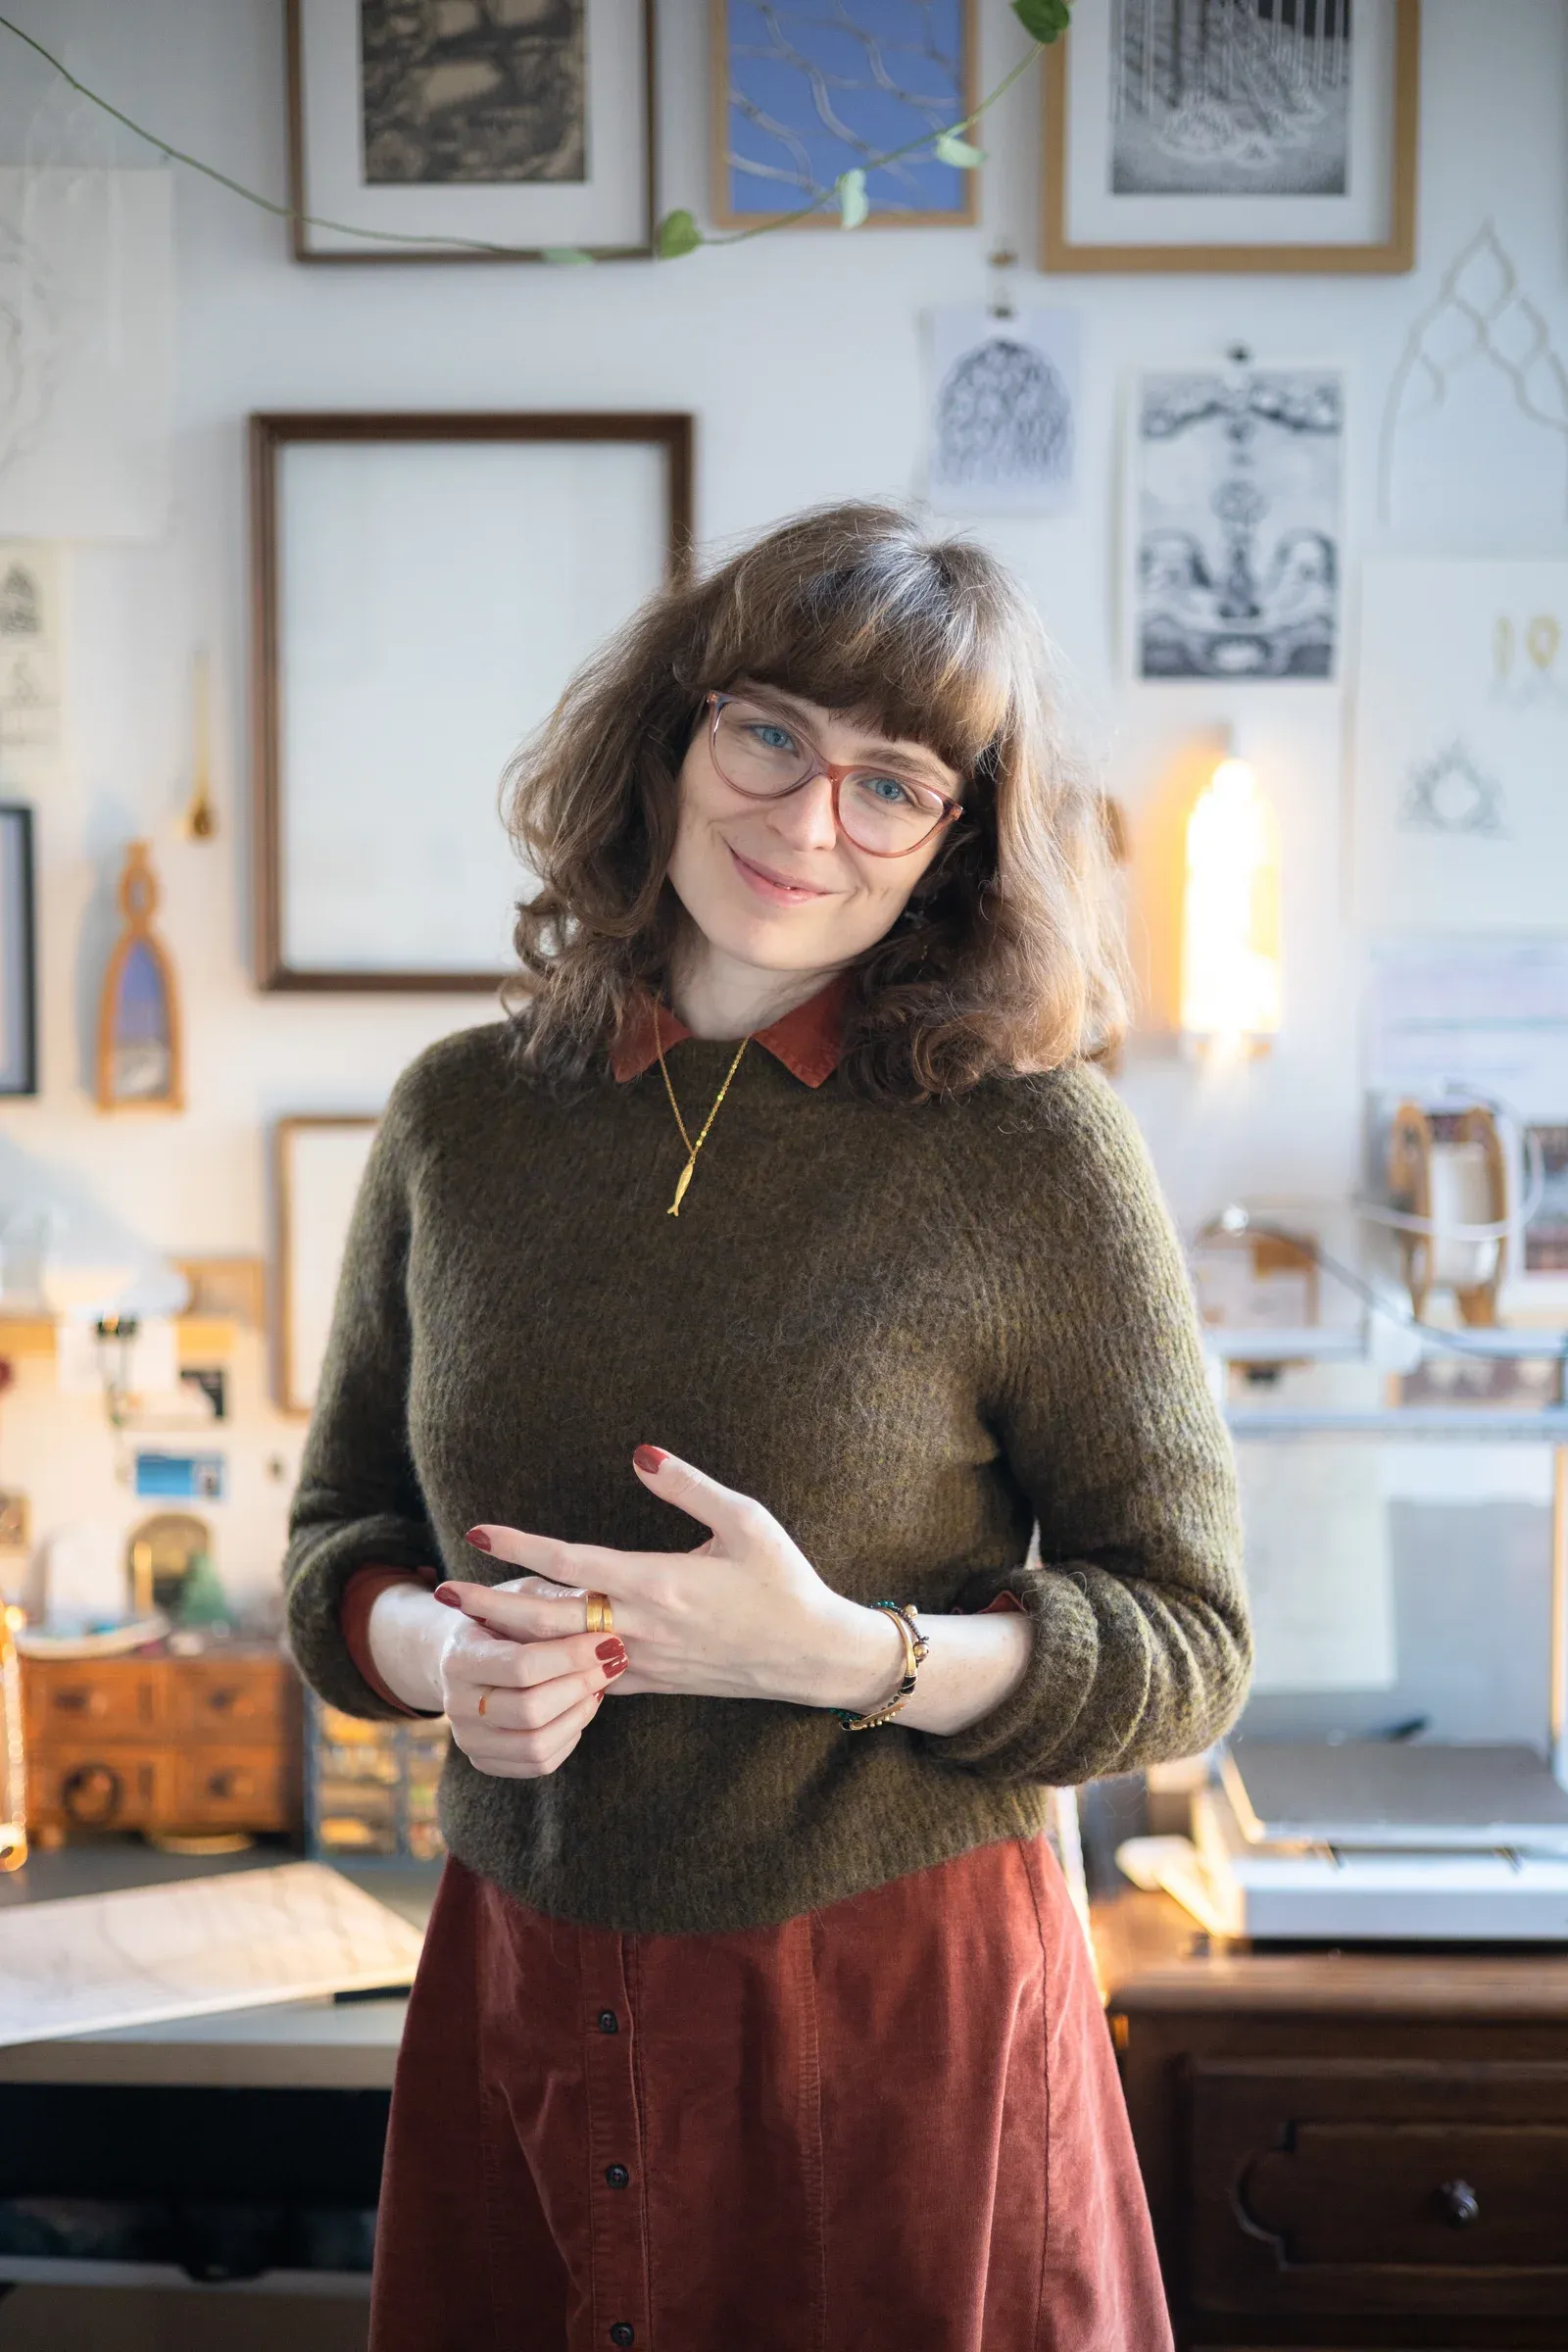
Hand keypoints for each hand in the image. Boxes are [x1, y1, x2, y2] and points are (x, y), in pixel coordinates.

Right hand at [433, 1587, 626, 1779]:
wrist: (465, 1655)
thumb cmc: (502, 1618)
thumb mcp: (522, 1595)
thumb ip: (554, 1599)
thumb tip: (599, 1605)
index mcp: (459, 1655)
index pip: (521, 1665)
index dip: (571, 1656)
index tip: (608, 1641)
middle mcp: (455, 1703)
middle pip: (530, 1710)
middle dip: (580, 1686)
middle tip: (612, 1663)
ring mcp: (468, 1737)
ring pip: (536, 1745)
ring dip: (579, 1714)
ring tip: (599, 1686)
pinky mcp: (485, 1760)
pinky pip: (538, 1763)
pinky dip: (568, 1737)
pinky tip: (579, 1707)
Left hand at [436, 1447, 905, 1713]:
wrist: (810, 1655)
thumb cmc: (783, 1581)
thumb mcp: (746, 1520)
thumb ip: (689, 1486)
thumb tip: (639, 1453)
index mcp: (658, 1582)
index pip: (569, 1563)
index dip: (518, 1547)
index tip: (478, 1531)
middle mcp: (639, 1626)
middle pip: (544, 1620)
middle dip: (489, 1605)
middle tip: (443, 1591)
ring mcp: (642, 1661)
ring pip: (559, 1654)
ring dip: (512, 1637)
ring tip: (472, 1618)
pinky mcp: (651, 1682)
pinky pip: (587, 1678)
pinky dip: (550, 1664)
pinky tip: (525, 1653)